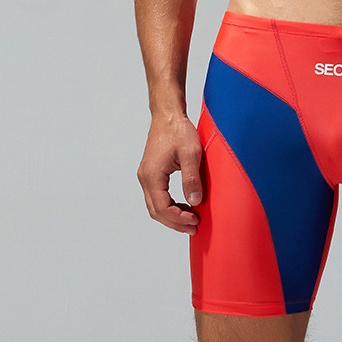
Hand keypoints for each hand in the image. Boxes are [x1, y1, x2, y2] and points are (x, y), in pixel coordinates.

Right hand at [137, 112, 203, 233]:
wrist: (168, 114)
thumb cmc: (178, 130)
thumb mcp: (190, 153)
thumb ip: (191, 178)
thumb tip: (194, 202)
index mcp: (152, 175)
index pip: (162, 208)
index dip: (179, 219)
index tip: (196, 220)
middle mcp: (145, 178)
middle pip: (156, 211)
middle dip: (175, 222)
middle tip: (194, 227)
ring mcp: (146, 175)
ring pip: (155, 205)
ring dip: (172, 215)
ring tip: (191, 219)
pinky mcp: (151, 172)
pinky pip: (157, 196)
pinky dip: (169, 205)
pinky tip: (184, 204)